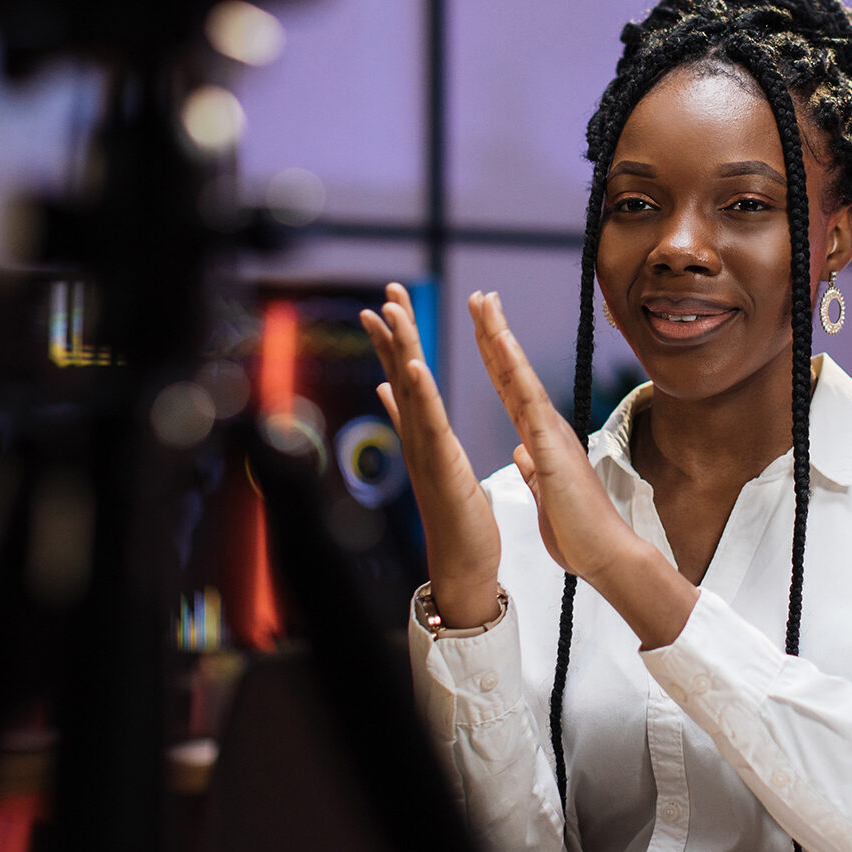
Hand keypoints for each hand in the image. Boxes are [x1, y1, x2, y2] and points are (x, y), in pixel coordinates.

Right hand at [360, 284, 503, 627]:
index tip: (388, 302)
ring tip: (392, 311)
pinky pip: (429, 422)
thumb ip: (408, 423)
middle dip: (394, 329)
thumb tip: (388, 391)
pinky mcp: (440, 465)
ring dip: (400, 348)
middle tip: (388, 289)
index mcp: (421, 432)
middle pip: (401, 372)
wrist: (463, 562)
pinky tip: (411, 364)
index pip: (405, 375)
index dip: (394, 337)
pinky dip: (420, 391)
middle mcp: (417, 436)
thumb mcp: (433, 459)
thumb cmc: (456, 515)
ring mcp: (424, 450)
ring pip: (410, 389)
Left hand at [469, 292, 695, 647]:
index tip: (484, 325)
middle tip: (480, 296)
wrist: (605, 554)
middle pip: (514, 371)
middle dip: (495, 332)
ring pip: (520, 375)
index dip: (496, 356)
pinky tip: (501, 344)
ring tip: (483, 303)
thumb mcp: (546, 493)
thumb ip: (535, 469)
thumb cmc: (579, 529)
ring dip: (501, 337)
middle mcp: (546, 428)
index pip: (511, 389)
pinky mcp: (553, 449)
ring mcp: (551, 434)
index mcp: (541, 439)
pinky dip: (514, 370)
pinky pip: (529, 402)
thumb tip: (522, 453)